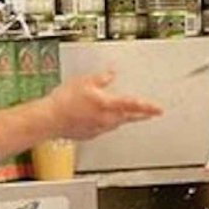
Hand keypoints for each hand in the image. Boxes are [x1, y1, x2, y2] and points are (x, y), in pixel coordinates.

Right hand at [45, 71, 161, 140]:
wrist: (49, 119)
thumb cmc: (65, 101)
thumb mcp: (85, 81)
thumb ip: (101, 78)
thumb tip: (111, 74)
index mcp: (109, 105)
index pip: (135, 106)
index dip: (149, 107)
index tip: (159, 109)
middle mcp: (107, 120)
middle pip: (129, 118)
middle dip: (140, 115)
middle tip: (149, 114)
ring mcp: (98, 129)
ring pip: (116, 124)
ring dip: (123, 119)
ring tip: (126, 115)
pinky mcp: (89, 134)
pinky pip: (102, 128)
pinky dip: (105, 123)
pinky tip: (100, 118)